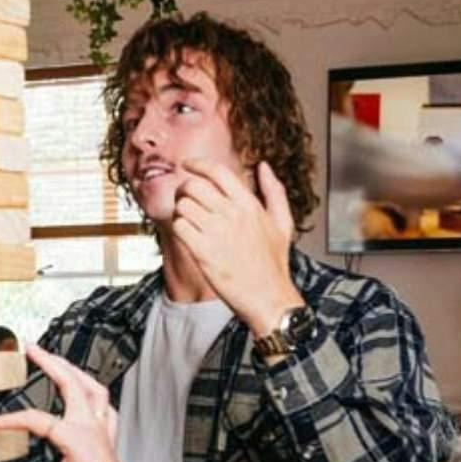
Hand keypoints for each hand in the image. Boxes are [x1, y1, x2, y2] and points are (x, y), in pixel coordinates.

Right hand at [0, 345, 149, 461]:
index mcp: (76, 437)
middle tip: (31, 347)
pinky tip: (86, 393)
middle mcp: (92, 427)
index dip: (7, 420)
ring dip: (74, 370)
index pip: (34, 419)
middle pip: (71, 382)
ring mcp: (103, 430)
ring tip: (56, 359)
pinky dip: (94, 393)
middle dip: (50, 361)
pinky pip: (105, 406)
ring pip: (92, 387)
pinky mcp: (108, 438)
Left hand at [172, 158, 303, 334]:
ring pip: (183, 205)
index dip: (198, 164)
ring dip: (179, 211)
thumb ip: (274, 191)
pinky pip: (179, 226)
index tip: (188, 165)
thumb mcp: (283, 223)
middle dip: (183, 190)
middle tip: (183, 199)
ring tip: (187, 221)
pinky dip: (178, 228)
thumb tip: (263, 166)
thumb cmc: (274, 264)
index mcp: (249, 204)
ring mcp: (216, 231)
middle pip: (194, 186)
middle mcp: (232, 213)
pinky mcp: (203, 251)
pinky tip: (186, 235)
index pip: (217, 171)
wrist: (268, 297)